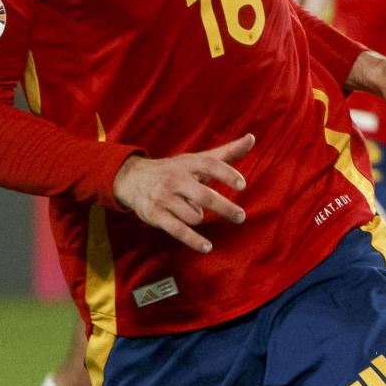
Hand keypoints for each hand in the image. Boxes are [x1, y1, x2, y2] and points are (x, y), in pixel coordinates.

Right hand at [112, 134, 253, 253]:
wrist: (133, 178)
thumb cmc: (176, 169)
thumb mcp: (198, 159)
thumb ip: (227, 152)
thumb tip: (252, 138)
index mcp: (188, 163)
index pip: (210, 165)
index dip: (226, 174)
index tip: (243, 185)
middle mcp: (175, 179)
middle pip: (204, 195)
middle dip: (224, 207)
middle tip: (240, 217)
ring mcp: (164, 198)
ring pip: (194, 215)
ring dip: (200, 217)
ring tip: (195, 212)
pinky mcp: (155, 215)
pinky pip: (178, 230)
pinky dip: (193, 240)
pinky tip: (207, 247)